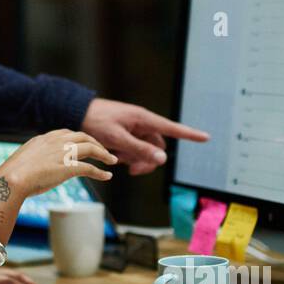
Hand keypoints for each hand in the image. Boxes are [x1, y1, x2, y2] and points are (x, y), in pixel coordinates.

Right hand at [0, 129, 116, 197]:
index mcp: (44, 138)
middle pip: (83, 136)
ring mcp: (63, 153)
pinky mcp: (69, 167)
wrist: (11, 179)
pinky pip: (90, 168)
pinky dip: (100, 172)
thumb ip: (33, 160)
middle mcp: (56, 141)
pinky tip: (107, 176)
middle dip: (96, 143)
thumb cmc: (12, 175)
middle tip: (104, 151)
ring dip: (104, 154)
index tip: (86, 144)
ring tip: (112, 160)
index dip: (80, 138)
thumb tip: (33, 169)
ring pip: (91, 148)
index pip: (67, 133)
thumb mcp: (23, 160)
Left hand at [81, 98, 209, 175]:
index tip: (206, 137)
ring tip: (117, 159)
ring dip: (135, 159)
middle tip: (131, 170)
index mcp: (144, 119)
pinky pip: (134, 149)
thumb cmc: (96, 122)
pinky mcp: (126, 134)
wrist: (76, 113)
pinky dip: (127, 156)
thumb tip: (163, 160)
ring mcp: (134, 129)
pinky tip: (114, 155)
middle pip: (158, 147)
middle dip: (148, 160)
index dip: (189, 134)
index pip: (172, 128)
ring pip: (145, 151)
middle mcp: (142, 123)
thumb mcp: (118, 138)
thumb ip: (140, 149)